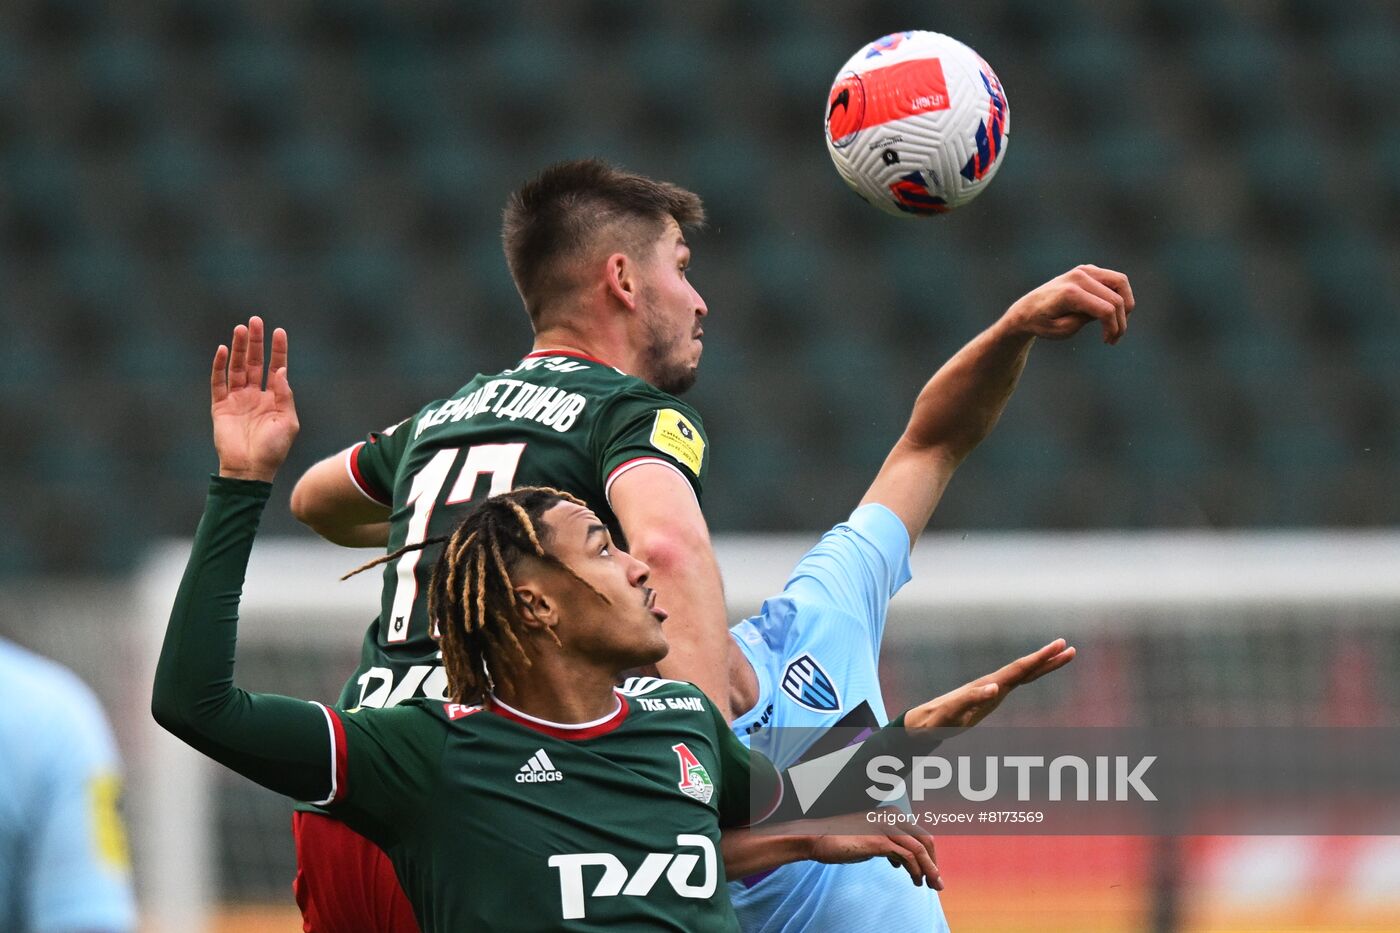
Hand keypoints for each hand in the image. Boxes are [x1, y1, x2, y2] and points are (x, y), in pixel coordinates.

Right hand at [211, 316, 297, 481]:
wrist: (250, 469)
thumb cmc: (273, 449)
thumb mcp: (287, 421)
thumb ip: (284, 394)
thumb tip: (281, 370)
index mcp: (273, 398)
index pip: (276, 367)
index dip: (278, 350)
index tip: (279, 331)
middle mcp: (255, 395)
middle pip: (255, 362)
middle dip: (256, 342)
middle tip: (255, 320)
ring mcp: (237, 399)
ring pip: (237, 367)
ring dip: (239, 348)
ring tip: (241, 328)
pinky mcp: (220, 406)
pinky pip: (218, 382)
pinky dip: (219, 366)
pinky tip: (222, 350)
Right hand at [806, 810, 942, 889]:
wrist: (817, 838)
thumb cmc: (841, 840)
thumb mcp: (869, 839)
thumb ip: (886, 846)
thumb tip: (899, 861)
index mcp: (891, 814)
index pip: (920, 834)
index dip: (929, 854)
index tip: (930, 871)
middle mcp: (891, 816)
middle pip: (925, 839)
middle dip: (934, 862)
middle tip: (937, 882)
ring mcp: (886, 827)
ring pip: (919, 849)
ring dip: (929, 869)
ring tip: (929, 885)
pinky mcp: (879, 840)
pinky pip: (907, 857)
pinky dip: (915, 870)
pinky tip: (914, 880)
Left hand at [905, 638, 1075, 734]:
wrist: (923, 722)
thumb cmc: (936, 720)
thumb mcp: (952, 712)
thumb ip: (971, 699)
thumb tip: (996, 687)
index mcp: (987, 685)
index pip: (1019, 669)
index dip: (1040, 658)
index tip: (1059, 646)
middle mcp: (991, 683)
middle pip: (1024, 668)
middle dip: (1047, 658)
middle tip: (1069, 648)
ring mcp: (991, 688)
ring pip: (1023, 674)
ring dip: (1042, 665)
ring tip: (1062, 656)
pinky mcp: (990, 696)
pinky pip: (1016, 683)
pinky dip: (1030, 676)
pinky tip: (1036, 672)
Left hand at [1003, 265, 1133, 343]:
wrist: (1026, 309)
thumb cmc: (1042, 323)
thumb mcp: (1061, 330)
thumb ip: (1084, 320)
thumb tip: (1106, 309)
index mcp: (1069, 293)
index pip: (1106, 309)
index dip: (1113, 328)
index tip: (1108, 341)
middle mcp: (1078, 277)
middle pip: (1116, 298)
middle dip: (1121, 321)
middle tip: (1114, 338)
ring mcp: (1084, 270)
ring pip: (1121, 282)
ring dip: (1125, 304)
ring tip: (1117, 323)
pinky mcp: (1088, 269)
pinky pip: (1113, 279)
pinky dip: (1118, 294)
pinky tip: (1110, 312)